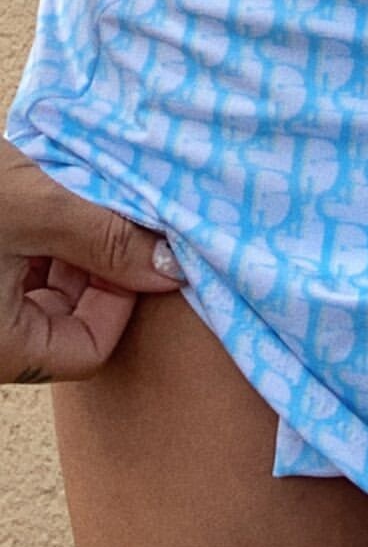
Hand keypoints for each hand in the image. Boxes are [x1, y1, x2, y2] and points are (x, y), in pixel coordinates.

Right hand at [0, 137, 184, 383]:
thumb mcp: (37, 209)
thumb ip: (106, 239)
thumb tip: (172, 268)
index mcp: (2, 350)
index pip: (89, 351)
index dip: (119, 298)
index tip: (128, 244)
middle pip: (67, 322)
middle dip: (94, 267)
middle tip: (105, 212)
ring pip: (44, 294)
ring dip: (66, 250)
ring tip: (69, 197)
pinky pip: (18, 272)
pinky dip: (38, 241)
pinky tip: (42, 196)